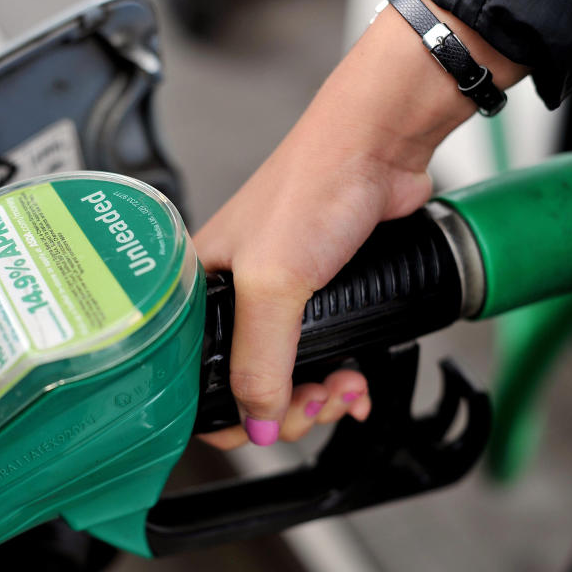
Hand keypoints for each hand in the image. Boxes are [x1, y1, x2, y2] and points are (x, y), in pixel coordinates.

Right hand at [194, 0, 526, 448]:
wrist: (378, 148)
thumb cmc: (312, 185)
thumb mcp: (272, 283)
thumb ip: (259, 361)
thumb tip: (256, 423)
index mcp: (197, 290)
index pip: (192, 376)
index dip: (229, 411)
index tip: (265, 420)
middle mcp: (233, 298)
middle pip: (245, 386)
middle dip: (286, 408)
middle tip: (316, 402)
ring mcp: (280, 300)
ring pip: (288, 379)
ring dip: (320, 399)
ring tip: (347, 389)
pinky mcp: (321, 298)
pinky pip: (324, 361)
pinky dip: (342, 381)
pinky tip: (358, 384)